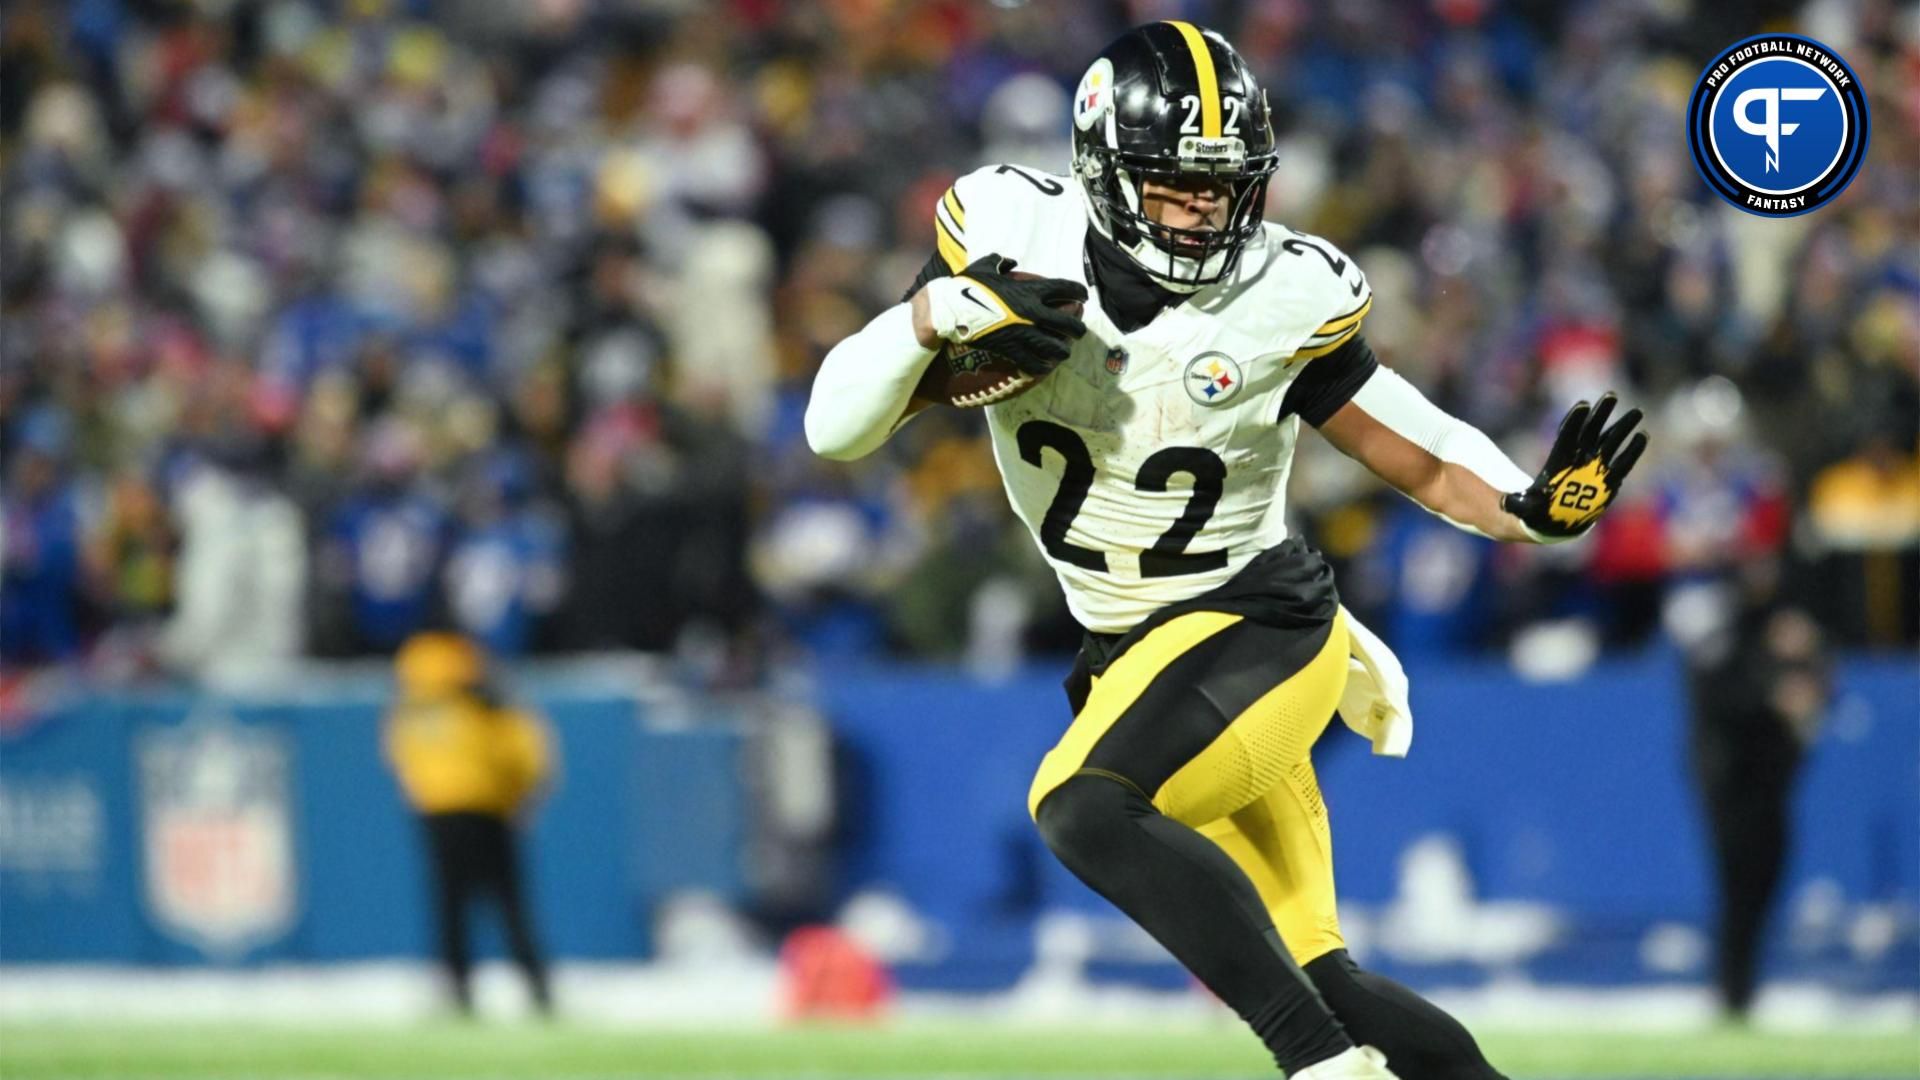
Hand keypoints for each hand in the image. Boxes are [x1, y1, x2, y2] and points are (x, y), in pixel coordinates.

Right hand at [919, 255, 1087, 375]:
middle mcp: (1033, 312)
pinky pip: (1033, 363)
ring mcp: (1023, 333)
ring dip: (1063, 351)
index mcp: (1030, 290)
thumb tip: (1010, 262)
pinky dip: (1041, 366)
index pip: (1066, 289)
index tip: (1082, 297)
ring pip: (1056, 348)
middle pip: (1069, 324)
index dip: (1080, 292)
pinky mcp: (1011, 350)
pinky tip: (1043, 367)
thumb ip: (1001, 262)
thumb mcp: (985, 266)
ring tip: (1063, 352)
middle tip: (1079, 331)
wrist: (949, 310)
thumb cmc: (966, 286)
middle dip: (1078, 329)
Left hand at [1502, 393, 1647, 541]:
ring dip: (1623, 426)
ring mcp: (1595, 466)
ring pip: (1610, 440)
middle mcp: (1579, 458)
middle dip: (1601, 414)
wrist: (1556, 519)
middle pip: (1591, 430)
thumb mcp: (1525, 509)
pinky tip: (1642, 436)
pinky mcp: (1609, 478)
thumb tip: (1506, 504)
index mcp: (1559, 459)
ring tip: (1636, 411)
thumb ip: (1519, 505)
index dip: (1576, 420)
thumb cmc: (1539, 511)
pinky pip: (1623, 461)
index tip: (1584, 405)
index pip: (1568, 434)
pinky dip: (1633, 450)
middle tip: (1611, 396)